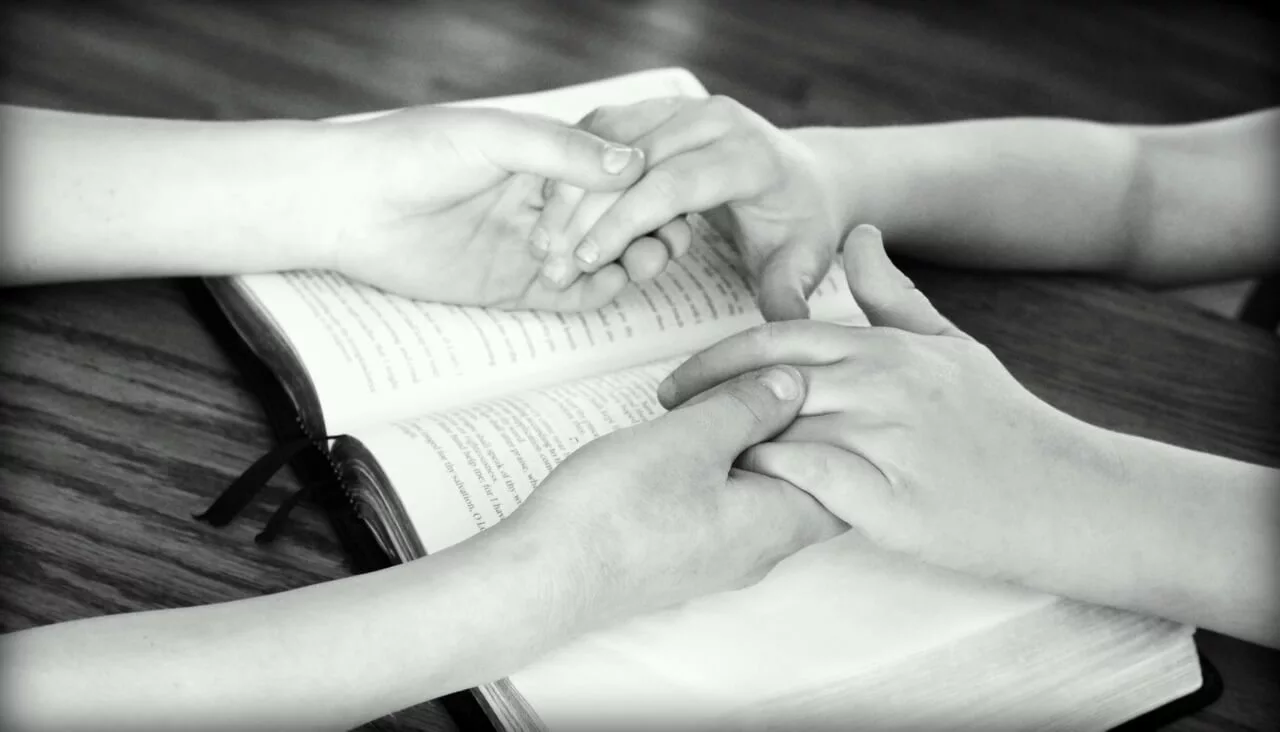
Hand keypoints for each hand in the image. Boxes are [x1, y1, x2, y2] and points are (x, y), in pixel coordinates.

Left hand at [323, 106, 646, 309]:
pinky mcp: (511, 286)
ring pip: (601, 259)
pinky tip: (614, 283)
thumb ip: (562, 152)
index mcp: (544, 157)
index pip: (614, 175)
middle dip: (648, 228)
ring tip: (646, 261)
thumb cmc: (412, 152)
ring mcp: (531, 246)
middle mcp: (545, 202)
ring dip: (631, 261)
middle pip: (617, 220)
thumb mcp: (494, 137)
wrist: (347, 204)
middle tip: (669, 238)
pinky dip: (598, 293)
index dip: (646, 188)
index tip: (670, 196)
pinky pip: (568, 296)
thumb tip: (632, 164)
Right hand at [499, 363, 845, 623]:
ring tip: (722, 403)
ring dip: (750, 448)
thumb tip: (794, 386)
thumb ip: (750, 407)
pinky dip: (721, 469)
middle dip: (793, 432)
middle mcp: (758, 551)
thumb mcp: (691, 438)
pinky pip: (725, 509)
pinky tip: (689, 440)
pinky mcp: (682, 557)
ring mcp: (719, 559)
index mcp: (776, 523)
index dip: (838, 427)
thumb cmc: (619, 510)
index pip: (846, 480)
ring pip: (761, 495)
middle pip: (804, 485)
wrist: (545, 576)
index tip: (815, 382)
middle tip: (767, 384)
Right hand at [529, 96, 842, 319]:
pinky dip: (573, 168)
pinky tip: (551, 212)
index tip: (586, 261)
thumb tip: (786, 322)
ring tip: (543, 242)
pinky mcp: (659, 109)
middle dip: (583, 212)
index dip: (622, 223)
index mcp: (748, 155)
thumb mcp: (803, 260)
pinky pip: (602, 131)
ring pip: (606, 140)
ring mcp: (683, 108)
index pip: (670, 185)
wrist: (805, 177)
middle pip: (628, 162)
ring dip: (568, 190)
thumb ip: (789, 291)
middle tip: (550, 261)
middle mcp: (714, 120)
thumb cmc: (800, 224)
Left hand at [656, 225, 1115, 582]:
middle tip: (661, 418)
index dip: (714, 360)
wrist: (1069, 494)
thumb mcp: (949, 344)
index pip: (774, 341)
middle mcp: (881, 384)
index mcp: (883, 347)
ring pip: (779, 429)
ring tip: (683, 464)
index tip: (677, 383)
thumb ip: (893, 294)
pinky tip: (742, 497)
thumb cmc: (1000, 422)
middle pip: (763, 381)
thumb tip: (858, 234)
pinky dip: (770, 485)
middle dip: (701, 399)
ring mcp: (888, 440)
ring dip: (725, 445)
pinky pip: (811, 483)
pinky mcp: (894, 500)